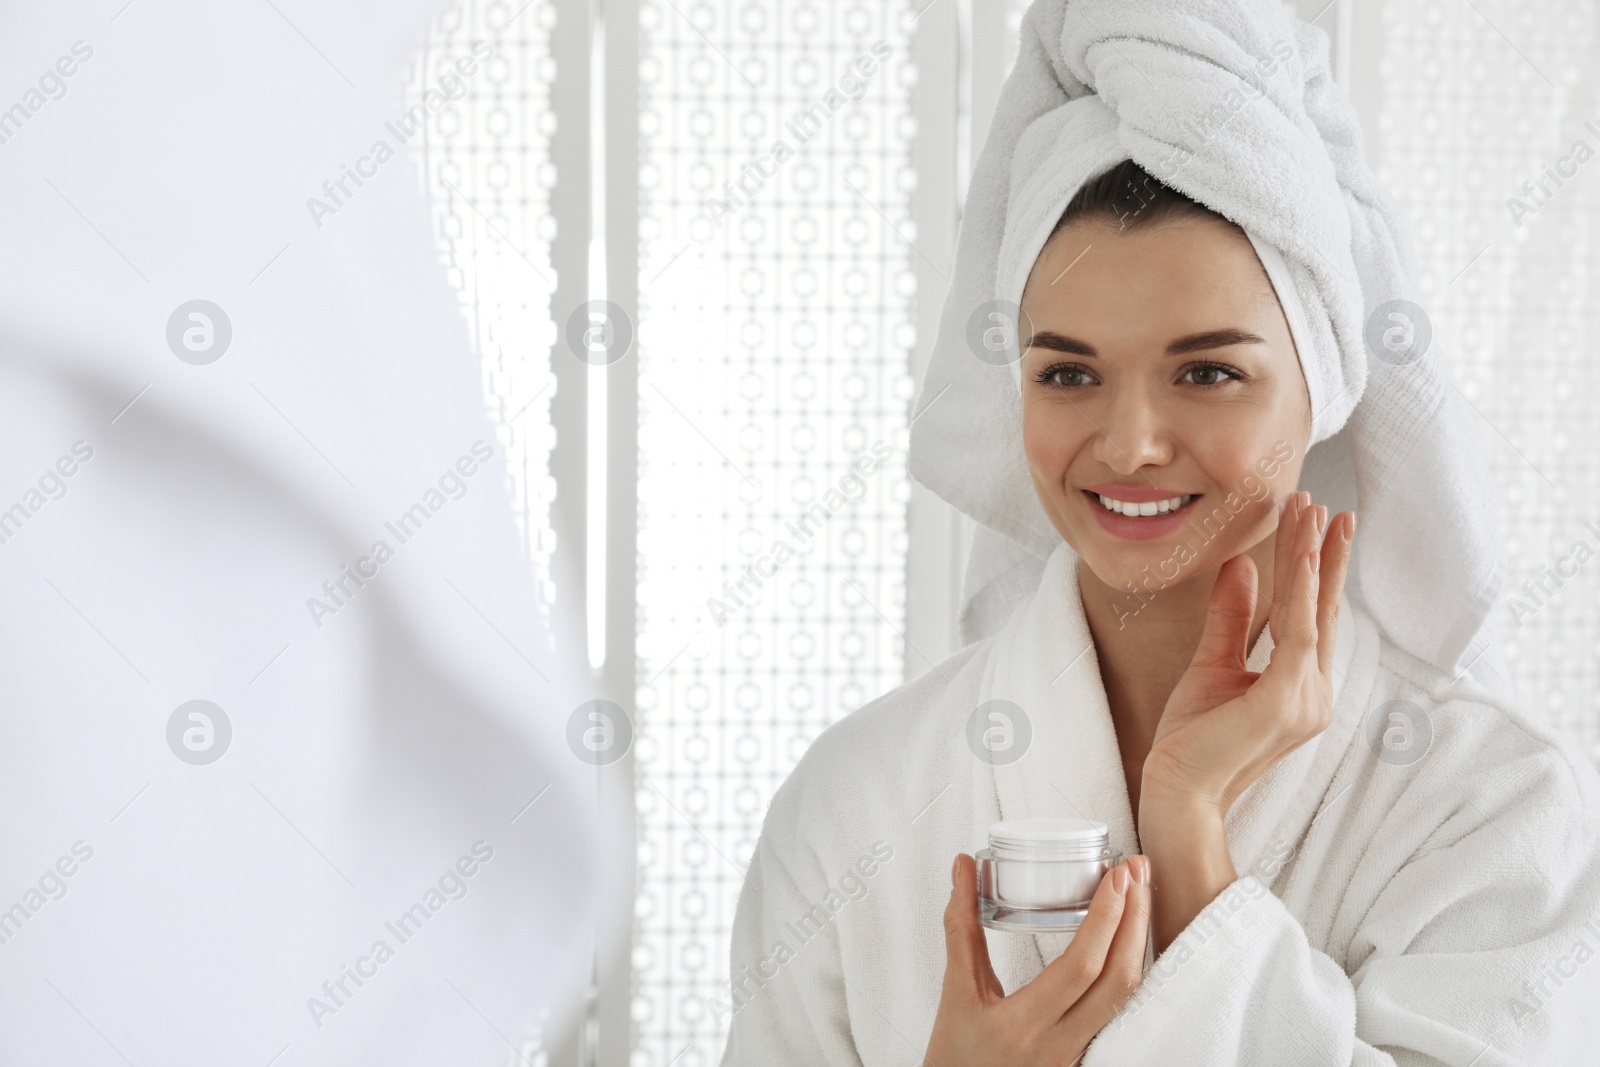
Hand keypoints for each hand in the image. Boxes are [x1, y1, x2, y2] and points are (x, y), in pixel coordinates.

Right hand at [924, 853, 1151, 1066]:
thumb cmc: (955, 1054)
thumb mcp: (955, 991)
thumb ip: (962, 927)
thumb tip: (963, 869)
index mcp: (1022, 1024)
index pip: (1080, 967)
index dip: (1105, 918)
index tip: (1114, 876)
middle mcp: (1058, 1044)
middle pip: (1118, 980)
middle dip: (1135, 919)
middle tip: (1136, 871)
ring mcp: (1078, 1054)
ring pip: (1127, 996)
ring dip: (1138, 941)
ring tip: (1139, 894)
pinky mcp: (1087, 1055)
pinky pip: (1120, 1009)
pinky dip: (1130, 967)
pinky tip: (1130, 938)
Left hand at [1142, 491, 1354, 820]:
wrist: (1176, 790)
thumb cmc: (1192, 739)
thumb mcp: (1211, 663)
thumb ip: (1230, 617)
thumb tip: (1241, 567)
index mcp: (1301, 687)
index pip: (1313, 617)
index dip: (1315, 569)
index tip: (1316, 522)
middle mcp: (1315, 694)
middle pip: (1323, 609)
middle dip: (1324, 553)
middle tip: (1326, 504)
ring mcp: (1307, 700)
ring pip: (1314, 611)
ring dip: (1311, 556)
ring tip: (1311, 509)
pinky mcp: (1286, 701)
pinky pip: (1297, 632)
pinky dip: (1299, 588)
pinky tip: (1299, 553)